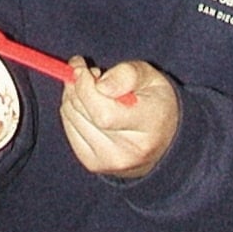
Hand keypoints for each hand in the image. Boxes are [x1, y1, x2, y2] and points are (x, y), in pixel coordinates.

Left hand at [58, 58, 177, 177]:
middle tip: (90, 73)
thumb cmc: (155, 103)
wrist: (164, 143)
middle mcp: (128, 151)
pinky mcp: (93, 164)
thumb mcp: (151, 78)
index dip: (85, 86)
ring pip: (70, 116)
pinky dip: (72, 111)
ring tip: (94, 90)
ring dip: (73, 95)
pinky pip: (68, 127)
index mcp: (149, 126)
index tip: (83, 67)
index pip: (103, 112)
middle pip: (83, 111)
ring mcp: (109, 161)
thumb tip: (99, 84)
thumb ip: (127, 74)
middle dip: (78, 85)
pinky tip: (89, 106)